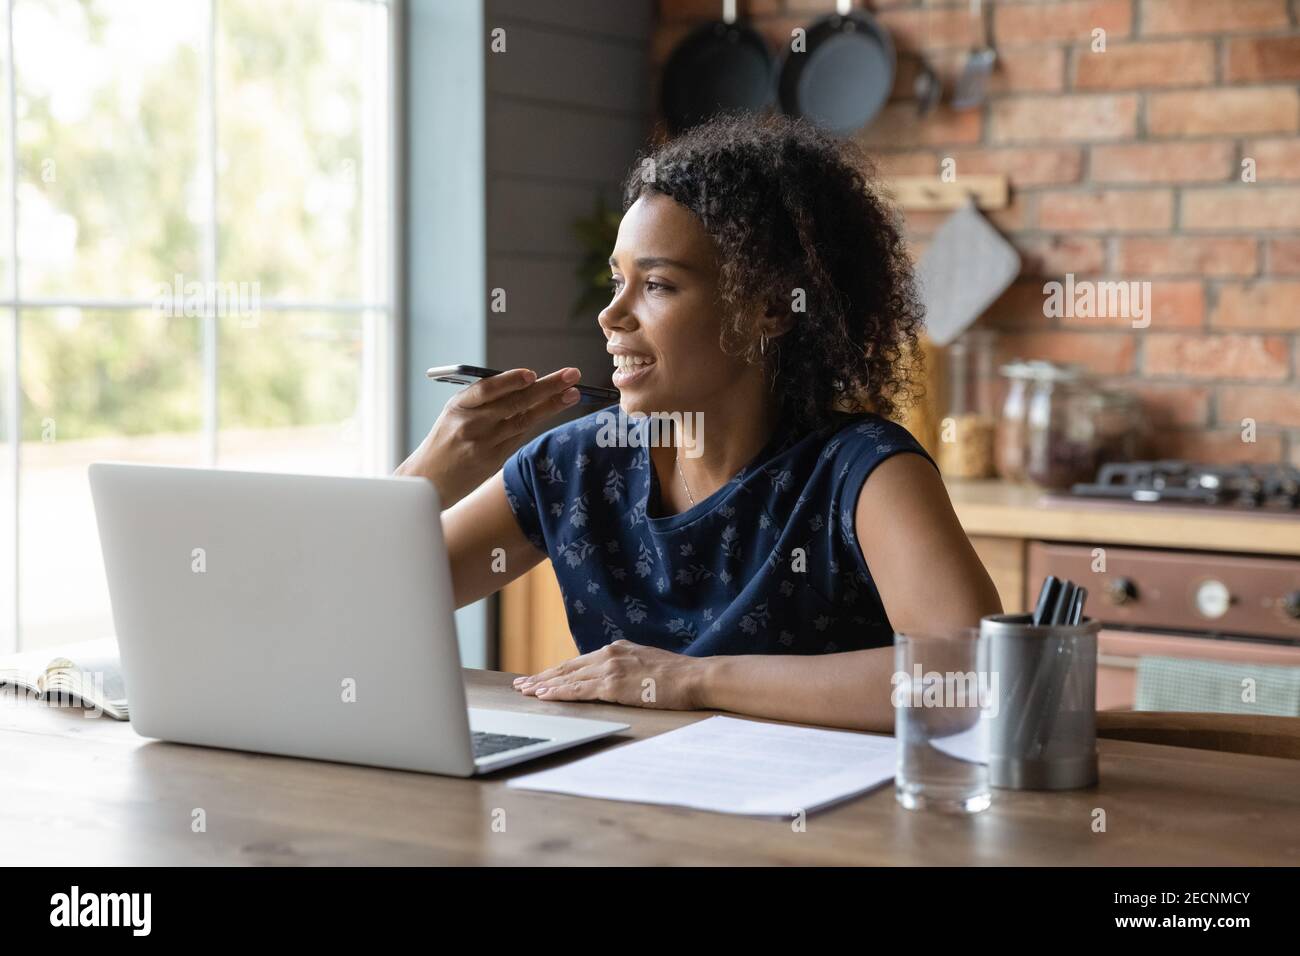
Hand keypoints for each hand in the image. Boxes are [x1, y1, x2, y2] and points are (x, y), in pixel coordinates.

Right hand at [396, 366, 581, 507]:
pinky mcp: (493, 461)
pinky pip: (519, 437)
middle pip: (514, 403)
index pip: (487, 389)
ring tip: (573, 393)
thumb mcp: (454, 413)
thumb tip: (525, 383)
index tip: (532, 374)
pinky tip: (554, 409)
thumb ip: (483, 399)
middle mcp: (471, 425)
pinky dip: (536, 422)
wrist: (428, 478)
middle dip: (547, 387)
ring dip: (551, 406)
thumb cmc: (445, 438)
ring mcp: (484, 445)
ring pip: (523, 421)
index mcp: (458, 406)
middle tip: (572, 376)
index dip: (511, 381)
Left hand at [512, 640, 706, 710]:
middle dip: (542, 677)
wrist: (695, 677)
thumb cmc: (677, 675)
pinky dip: (559, 693)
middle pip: (567, 667)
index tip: (540, 677)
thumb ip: (627, 666)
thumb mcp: (647, 662)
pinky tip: (544, 696)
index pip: (579, 662)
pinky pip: (579, 690)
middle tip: (522, 685)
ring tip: (526, 692)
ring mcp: (611, 668)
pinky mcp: (614, 685)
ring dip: (544, 686)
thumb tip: (616, 678)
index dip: (557, 671)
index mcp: (617, 649)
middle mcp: (609, 654)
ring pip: (568, 678)